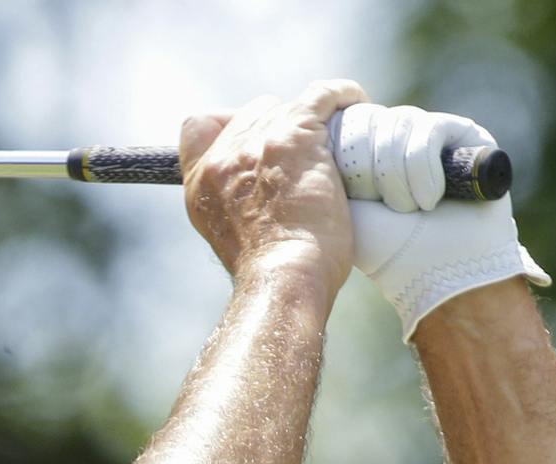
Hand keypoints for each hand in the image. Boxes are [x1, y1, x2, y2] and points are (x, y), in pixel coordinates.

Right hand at [181, 79, 366, 299]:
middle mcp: (223, 158)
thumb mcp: (231, 242)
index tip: (256, 142)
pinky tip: (357, 103)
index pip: (198, 128)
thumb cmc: (271, 274)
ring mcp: (258, 142)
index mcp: (201, 183)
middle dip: (280, 126)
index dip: (228, 126)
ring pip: (288, 107)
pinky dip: (341, 96)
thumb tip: (265, 201)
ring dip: (314, 118)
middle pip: (253, 114)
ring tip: (340, 137)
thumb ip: (236, 210)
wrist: (282, 277)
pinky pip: (321, 96)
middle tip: (310, 154)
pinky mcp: (295, 136)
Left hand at [342, 108, 550, 340]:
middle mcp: (395, 134)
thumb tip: (314, 113)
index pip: (344, 118)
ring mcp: (429, 132)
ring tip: (409, 209)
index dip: (347, 157)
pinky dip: (422, 168)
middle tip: (383, 206)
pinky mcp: (464, 134)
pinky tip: (429, 200)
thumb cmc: (382, 245)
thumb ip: (324, 154)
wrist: (432, 271)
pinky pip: (429, 129)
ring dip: (396, 177)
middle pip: (368, 118)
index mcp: (362, 147)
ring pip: (397, 123)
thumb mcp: (337, 196)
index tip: (356, 197)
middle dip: (369, 170)